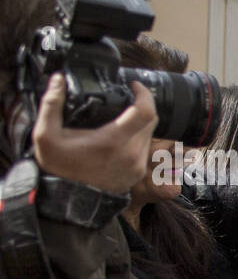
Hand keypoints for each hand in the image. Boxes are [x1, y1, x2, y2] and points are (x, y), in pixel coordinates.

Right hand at [32, 76, 156, 193]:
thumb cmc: (58, 167)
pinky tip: (122, 135)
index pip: (145, 112)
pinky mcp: (137, 174)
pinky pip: (145, 149)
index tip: (135, 86)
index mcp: (113, 142)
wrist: (68, 198)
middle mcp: (131, 154)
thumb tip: (59, 79)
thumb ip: (51, 104)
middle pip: (150, 121)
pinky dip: (138, 138)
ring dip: (140, 123)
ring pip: (149, 135)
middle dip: (141, 106)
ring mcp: (137, 166)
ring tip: (122, 116)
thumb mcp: (45, 135)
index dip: (145, 94)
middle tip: (126, 98)